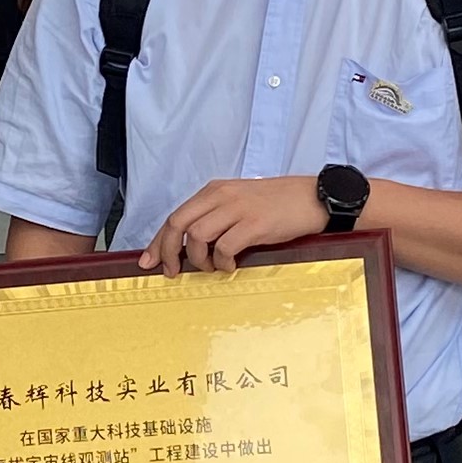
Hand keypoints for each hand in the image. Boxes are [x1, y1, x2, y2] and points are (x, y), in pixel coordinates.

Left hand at [144, 174, 327, 272]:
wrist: (312, 197)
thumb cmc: (277, 203)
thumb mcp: (239, 201)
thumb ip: (215, 215)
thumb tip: (191, 244)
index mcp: (214, 191)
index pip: (175, 215)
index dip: (158, 241)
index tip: (149, 261)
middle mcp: (221, 196)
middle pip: (178, 224)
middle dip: (168, 252)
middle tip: (172, 272)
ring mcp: (237, 209)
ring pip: (197, 236)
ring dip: (198, 259)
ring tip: (210, 267)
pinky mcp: (254, 224)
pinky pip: (224, 247)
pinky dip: (222, 262)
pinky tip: (230, 265)